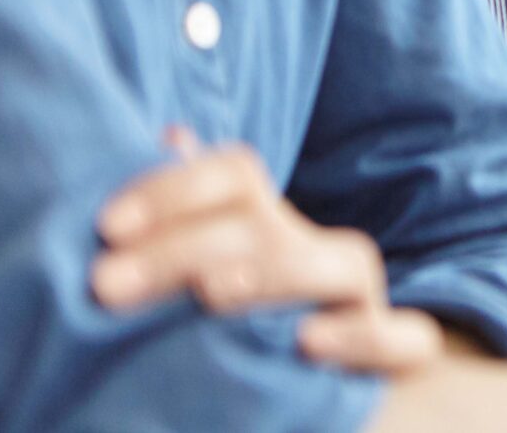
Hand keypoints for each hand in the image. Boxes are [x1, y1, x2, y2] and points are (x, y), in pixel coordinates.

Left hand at [93, 129, 443, 374]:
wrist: (323, 372)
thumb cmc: (243, 324)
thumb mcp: (206, 267)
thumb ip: (185, 213)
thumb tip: (168, 134)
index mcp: (274, 225)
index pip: (236, 174)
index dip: (175, 189)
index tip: (108, 225)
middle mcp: (324, 251)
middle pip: (267, 225)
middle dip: (184, 247)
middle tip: (106, 283)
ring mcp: (361, 298)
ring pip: (343, 267)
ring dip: (275, 274)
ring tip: (209, 294)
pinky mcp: (390, 349)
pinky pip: (400, 338)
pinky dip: (364, 336)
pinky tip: (309, 342)